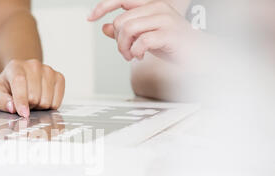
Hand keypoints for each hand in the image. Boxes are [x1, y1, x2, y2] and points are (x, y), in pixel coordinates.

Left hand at [0, 59, 64, 117]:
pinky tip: (43, 99)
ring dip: (39, 106)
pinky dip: (50, 106)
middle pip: (34, 96)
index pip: (19, 82)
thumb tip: (12, 107)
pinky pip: (57, 101)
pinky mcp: (59, 77)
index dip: (21, 100)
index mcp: (15, 67)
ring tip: (34, 100)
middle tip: (25, 102)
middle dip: (29, 105)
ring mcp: (48, 70)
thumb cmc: (10, 86)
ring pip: (46, 100)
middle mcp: (33, 65)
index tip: (23, 113)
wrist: (23, 75)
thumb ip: (1, 100)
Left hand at [88, 0, 204, 63]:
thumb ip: (126, 32)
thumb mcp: (144, 37)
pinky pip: (142, 41)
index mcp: (150, 5)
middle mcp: (157, 7)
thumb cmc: (173, 44)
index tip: (90, 17)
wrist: (199, 54)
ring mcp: (164, 19)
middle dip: (118, 41)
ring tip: (132, 55)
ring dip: (125, 48)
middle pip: (121, 21)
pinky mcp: (169, 33)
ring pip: (128, 29)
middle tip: (125, 52)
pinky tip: (140, 56)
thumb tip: (106, 27)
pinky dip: (136, 52)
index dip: (103, 7)